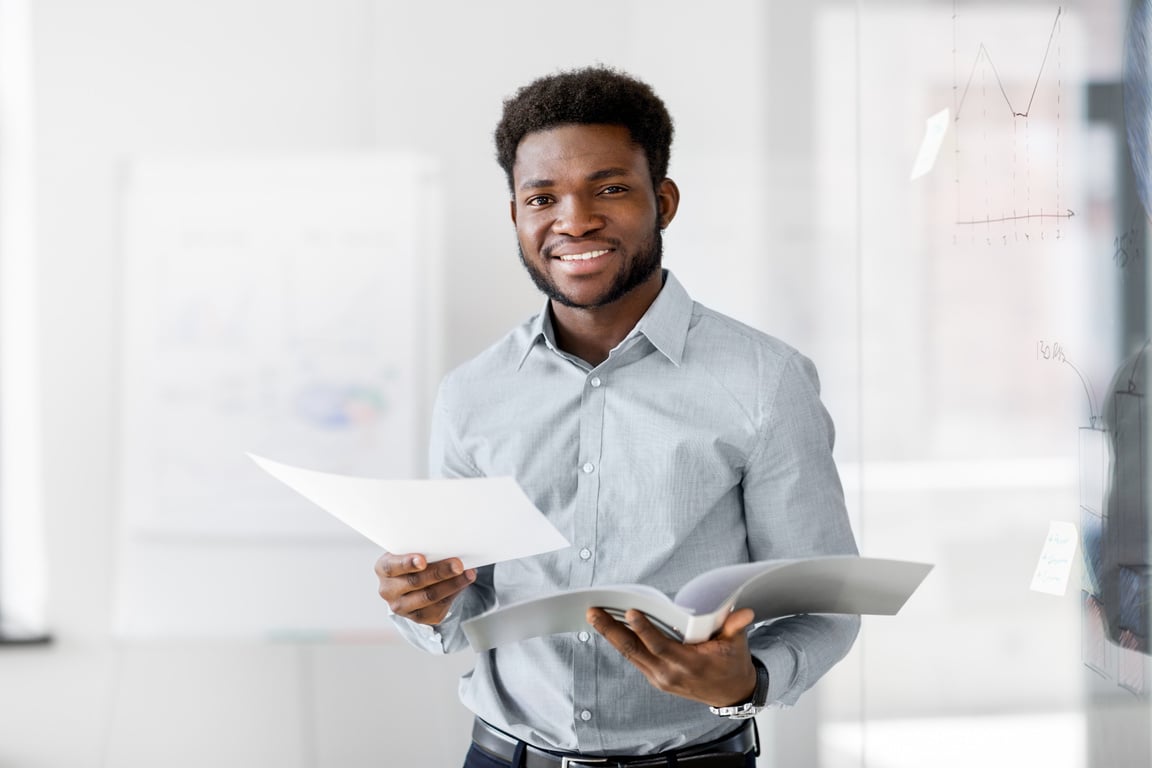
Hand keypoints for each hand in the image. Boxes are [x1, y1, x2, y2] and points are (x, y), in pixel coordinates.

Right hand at [375, 552, 476, 624]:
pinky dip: (454, 592)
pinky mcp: (418, 618)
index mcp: (383, 569)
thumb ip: (421, 549)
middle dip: (440, 572)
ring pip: (429, 596)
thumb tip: (447, 545)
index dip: (407, 563)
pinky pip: (439, 606)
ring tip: (468, 573)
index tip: (422, 560)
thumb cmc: (412, 561)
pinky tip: (464, 582)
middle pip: (416, 581)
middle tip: (458, 564)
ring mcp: (402, 607)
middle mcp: (388, 590)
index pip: (392, 566)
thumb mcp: (409, 552)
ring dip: (452, 584)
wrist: (411, 585)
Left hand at [587, 606, 758, 706]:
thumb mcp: (737, 644)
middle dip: (611, 630)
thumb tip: (743, 612)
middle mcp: (669, 673)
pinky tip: (609, 627)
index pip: (660, 645)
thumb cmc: (732, 664)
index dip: (645, 630)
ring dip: (610, 634)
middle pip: (635, 650)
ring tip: (594, 616)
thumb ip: (735, 626)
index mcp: (689, 664)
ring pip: (630, 654)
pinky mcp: (655, 677)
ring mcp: (660, 677)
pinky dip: (621, 642)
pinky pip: (634, 658)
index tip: (632, 612)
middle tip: (593, 612)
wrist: (731, 693)